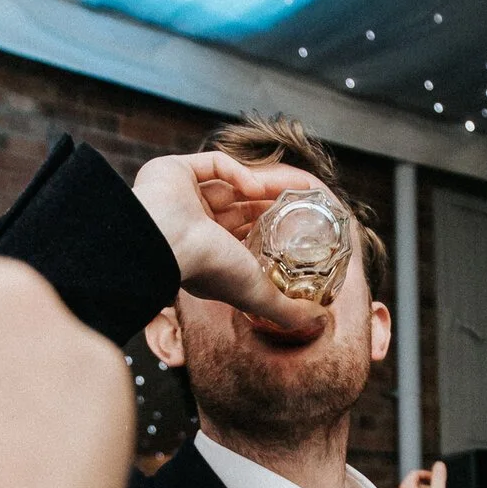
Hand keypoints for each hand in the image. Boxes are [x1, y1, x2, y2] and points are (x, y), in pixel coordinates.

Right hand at [129, 152, 330, 334]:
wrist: (167, 239)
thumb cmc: (206, 268)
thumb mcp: (255, 293)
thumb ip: (285, 310)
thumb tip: (319, 322)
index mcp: (207, 254)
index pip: (242, 239)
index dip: (269, 232)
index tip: (296, 228)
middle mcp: (194, 226)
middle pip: (240, 209)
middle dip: (269, 206)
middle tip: (300, 203)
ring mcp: (185, 198)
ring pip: (232, 186)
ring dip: (262, 186)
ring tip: (291, 189)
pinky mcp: (178, 171)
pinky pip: (213, 165)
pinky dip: (236, 171)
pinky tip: (254, 184)